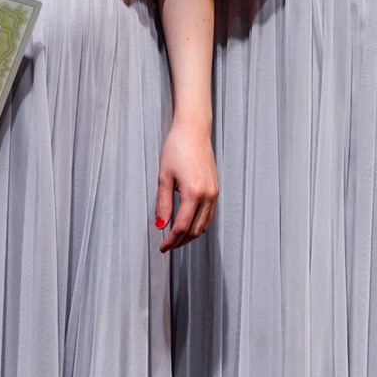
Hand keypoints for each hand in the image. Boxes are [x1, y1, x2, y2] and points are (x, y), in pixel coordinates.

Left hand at [156, 114, 217, 251]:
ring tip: (176, 238)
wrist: (193, 130)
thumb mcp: (164, 176)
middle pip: (195, 230)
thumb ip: (163, 203)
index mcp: (193, 192)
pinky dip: (199, 224)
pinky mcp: (216, 188)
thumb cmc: (177, 147)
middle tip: (167, 245)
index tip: (162, 246)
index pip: (181, 227)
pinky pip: (209, 214)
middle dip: (181, 241)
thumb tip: (160, 225)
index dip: (171, 240)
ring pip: (204, 225)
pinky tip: (189, 224)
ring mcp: (214, 192)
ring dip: (190, 234)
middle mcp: (207, 195)